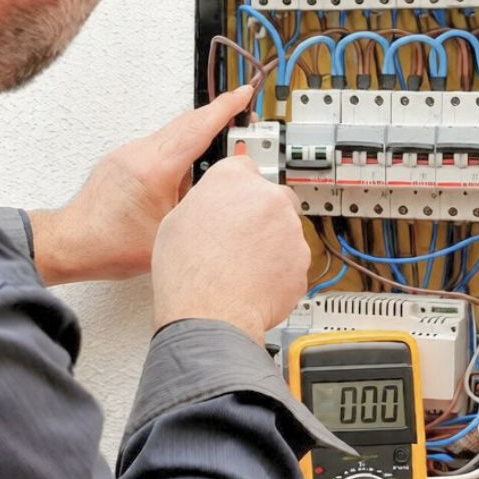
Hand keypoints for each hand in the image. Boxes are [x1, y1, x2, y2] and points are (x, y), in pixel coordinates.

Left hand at [29, 85, 254, 284]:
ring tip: (217, 153)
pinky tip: (187, 170)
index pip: (198, 128)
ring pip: (173, 132)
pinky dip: (179, 147)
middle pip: (187, 123)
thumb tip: (221, 189)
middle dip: (218, 117)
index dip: (226, 109)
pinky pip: (159, 144)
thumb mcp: (171, 232)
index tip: (243, 95)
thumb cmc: (110, 245)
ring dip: (198, 134)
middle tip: (243, 122)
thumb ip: (198, 206)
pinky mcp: (123, 159)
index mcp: (155, 169)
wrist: (72, 242)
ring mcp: (129, 153)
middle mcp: (141, 153)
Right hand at [150, 155, 310, 344]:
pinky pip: (292, 260)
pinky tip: (255, 281)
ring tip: (243, 266)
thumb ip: (204, 202)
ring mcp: (289, 228)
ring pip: (285, 229)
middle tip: (238, 239)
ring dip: (271, 243)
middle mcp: (266, 197)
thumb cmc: (188, 273)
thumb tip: (209, 205)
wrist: (210, 313)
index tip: (239, 197)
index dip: (239, 186)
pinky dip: (279, 269)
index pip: (244, 165)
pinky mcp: (302, 260)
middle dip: (260, 215)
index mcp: (231, 179)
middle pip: (271, 196)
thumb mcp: (176, 220)